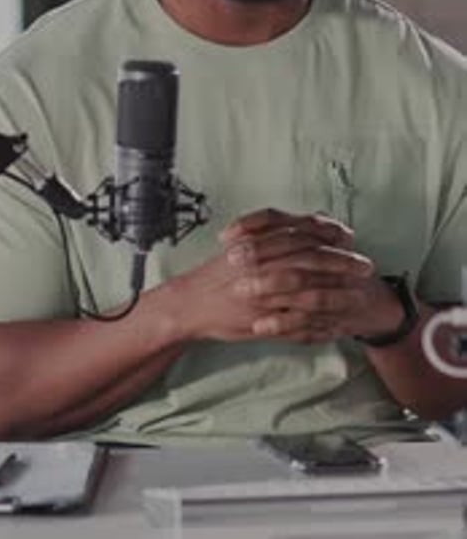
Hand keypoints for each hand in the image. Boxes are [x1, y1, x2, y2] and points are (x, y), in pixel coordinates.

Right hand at [169, 208, 368, 343]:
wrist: (188, 306)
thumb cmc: (212, 277)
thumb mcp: (239, 247)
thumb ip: (266, 237)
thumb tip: (298, 227)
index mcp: (257, 245)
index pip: (299, 234)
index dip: (327, 234)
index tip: (349, 236)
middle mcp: (261, 265)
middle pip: (310, 258)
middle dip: (341, 261)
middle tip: (365, 265)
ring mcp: (262, 294)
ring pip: (308, 290)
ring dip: (337, 291)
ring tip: (359, 295)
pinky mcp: (261, 320)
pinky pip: (296, 321)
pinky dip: (318, 323)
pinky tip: (336, 325)